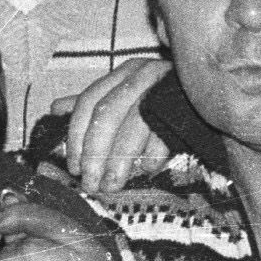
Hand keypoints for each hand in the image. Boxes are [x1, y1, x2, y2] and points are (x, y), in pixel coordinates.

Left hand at [58, 59, 172, 192]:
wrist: (206, 92)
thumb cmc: (157, 98)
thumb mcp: (123, 95)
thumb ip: (91, 104)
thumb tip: (54, 109)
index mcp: (121, 74)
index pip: (88, 102)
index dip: (76, 136)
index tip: (73, 167)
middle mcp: (140, 77)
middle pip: (107, 115)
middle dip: (94, 153)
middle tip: (90, 184)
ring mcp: (163, 91)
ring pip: (132, 126)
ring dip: (118, 161)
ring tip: (111, 186)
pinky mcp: (184, 109)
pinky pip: (163, 135)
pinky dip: (152, 156)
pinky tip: (145, 171)